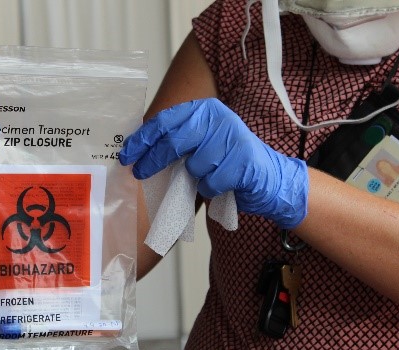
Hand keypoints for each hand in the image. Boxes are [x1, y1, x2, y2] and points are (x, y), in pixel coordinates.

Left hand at [119, 98, 307, 228]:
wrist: (272, 178)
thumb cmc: (229, 162)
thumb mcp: (203, 143)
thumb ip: (178, 141)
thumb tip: (139, 153)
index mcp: (205, 110)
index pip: (165, 121)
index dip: (142, 138)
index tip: (126, 154)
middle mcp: (219, 119)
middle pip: (174, 141)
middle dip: (153, 160)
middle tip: (139, 173)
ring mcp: (232, 139)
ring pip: (194, 166)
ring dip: (194, 179)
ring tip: (206, 178)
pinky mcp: (243, 162)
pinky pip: (210, 182)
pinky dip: (210, 190)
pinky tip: (221, 186)